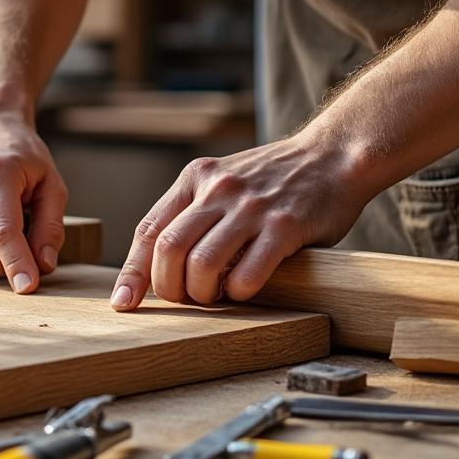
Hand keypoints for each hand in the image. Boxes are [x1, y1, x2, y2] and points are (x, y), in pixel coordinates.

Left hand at [110, 133, 371, 309]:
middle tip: (184, 300)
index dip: (133, 273)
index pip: (148, 230)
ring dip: (202, 293)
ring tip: (215, 297)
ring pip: (202, 263)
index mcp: (195, 178)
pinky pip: (248, 272)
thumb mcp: (223, 181)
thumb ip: (194, 212)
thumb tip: (160, 268)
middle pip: (169, 249)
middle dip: (169, 287)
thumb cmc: (274, 180)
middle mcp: (217, 189)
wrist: (334, 155)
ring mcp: (251, 206)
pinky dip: (239, 292)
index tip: (124, 303)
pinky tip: (245, 290)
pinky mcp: (285, 225)